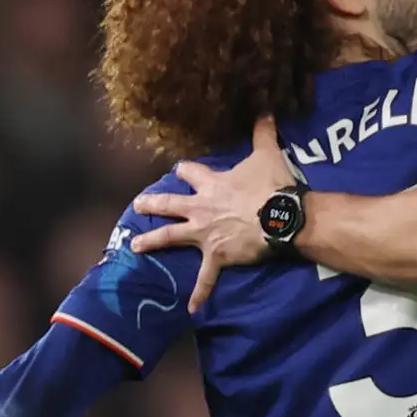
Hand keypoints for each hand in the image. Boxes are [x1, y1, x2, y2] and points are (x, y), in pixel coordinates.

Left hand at [128, 116, 300, 310]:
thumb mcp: (267, 154)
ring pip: (170, 237)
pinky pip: (205, 279)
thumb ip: (263, 131)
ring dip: (152, 242)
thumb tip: (266, 108)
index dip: (184, 170)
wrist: (281, 217)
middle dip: (151, 204)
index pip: (190, 172)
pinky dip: (199, 294)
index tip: (178, 170)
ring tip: (134, 247)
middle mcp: (201, 208)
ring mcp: (205, 234)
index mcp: (211, 185)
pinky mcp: (216, 256)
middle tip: (137, 205)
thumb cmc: (273, 185)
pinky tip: (190, 308)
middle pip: (169, 205)